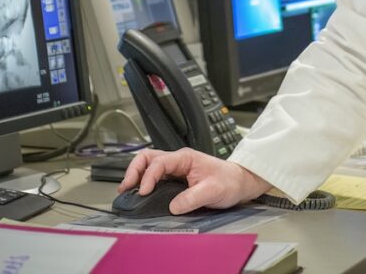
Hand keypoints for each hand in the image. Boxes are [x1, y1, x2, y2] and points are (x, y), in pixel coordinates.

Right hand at [117, 148, 271, 214]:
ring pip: (149, 165)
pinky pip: (155, 175)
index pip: (159, 162)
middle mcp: (178, 160)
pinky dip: (143, 181)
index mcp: (185, 158)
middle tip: (126, 187)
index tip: (144, 192)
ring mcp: (176, 168)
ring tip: (127, 189)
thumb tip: (173, 207)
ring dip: (136, 175)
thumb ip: (192, 198)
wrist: (239, 183)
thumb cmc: (229, 182)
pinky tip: (139, 192)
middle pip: (148, 158)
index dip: (148, 177)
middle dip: (134, 170)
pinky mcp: (176, 177)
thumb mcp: (212, 191)